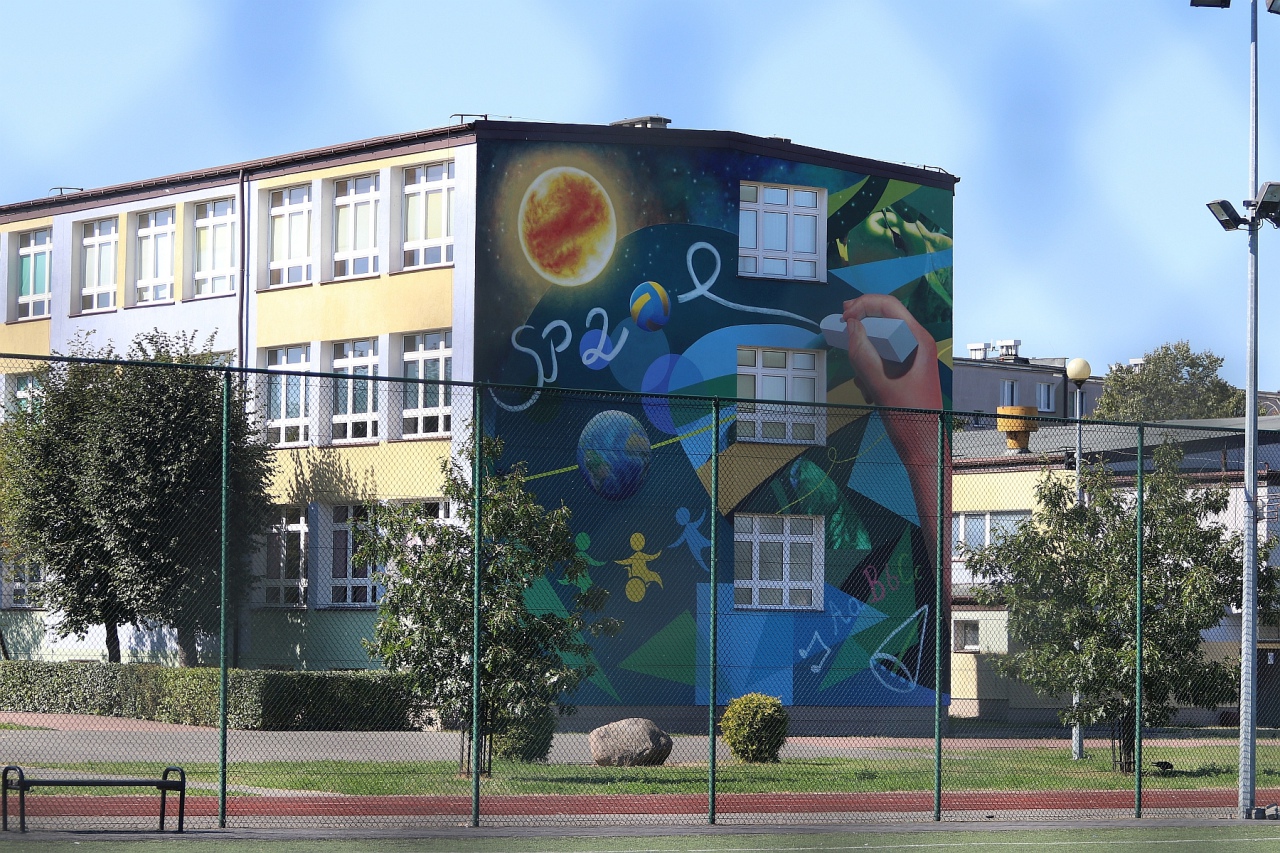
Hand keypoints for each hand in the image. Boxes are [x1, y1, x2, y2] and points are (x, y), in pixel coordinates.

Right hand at [842, 294, 940, 410]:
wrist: (923, 445)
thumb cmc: (911, 416)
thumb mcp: (880, 384)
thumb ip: (862, 353)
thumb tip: (851, 325)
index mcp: (917, 339)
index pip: (888, 305)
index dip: (863, 305)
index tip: (843, 318)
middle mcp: (915, 343)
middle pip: (884, 319)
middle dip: (861, 325)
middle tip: (840, 325)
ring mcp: (910, 357)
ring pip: (879, 341)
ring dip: (864, 355)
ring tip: (863, 380)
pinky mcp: (903, 371)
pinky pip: (881, 359)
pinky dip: (869, 371)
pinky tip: (870, 392)